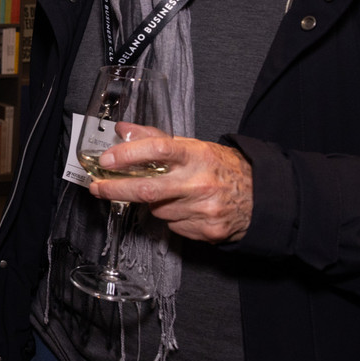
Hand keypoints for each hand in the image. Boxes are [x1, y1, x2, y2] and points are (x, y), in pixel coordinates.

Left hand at [90, 135, 252, 242]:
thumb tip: (122, 129)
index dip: (127, 154)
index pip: (157, 149)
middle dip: (115, 189)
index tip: (106, 160)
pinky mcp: (207, 230)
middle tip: (97, 188)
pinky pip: (172, 225)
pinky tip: (186, 208)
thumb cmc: (222, 168)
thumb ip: (155, 138)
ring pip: (158, 209)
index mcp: (196, 156)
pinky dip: (171, 217)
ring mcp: (204, 209)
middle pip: (146, 189)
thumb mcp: (193, 146)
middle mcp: (200, 183)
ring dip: (154, 203)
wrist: (262, 197)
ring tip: (172, 193)